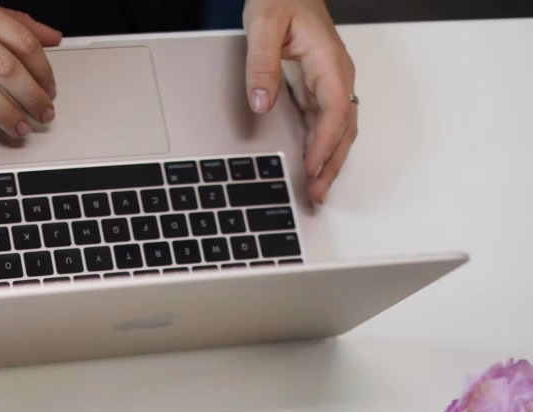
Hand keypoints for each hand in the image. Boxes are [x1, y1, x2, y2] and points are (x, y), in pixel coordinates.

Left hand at [243, 0, 356, 203]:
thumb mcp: (264, 25)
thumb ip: (262, 63)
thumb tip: (261, 101)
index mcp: (330, 62)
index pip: (334, 111)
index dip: (324, 144)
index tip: (312, 167)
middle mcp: (336, 78)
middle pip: (343, 130)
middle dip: (332, 165)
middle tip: (317, 194)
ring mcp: (328, 86)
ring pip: (337, 133)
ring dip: (329, 163)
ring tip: (317, 192)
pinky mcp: (317, 92)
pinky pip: (325, 127)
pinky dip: (321, 151)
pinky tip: (312, 169)